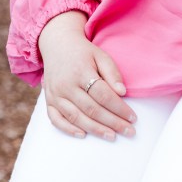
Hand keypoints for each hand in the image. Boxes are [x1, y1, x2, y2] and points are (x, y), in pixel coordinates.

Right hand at [38, 10, 136, 139]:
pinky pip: (56, 119)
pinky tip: (83, 135)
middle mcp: (66, 85)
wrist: (57, 45)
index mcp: (81, 71)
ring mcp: (56, 94)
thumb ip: (112, 72)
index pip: (103, 95)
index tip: (132, 118)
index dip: (119, 108)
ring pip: (76, 117)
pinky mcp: (49, 100)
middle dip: (112, 123)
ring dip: (95, 130)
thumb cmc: (83, 52)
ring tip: (112, 136)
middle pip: (92, 109)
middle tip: (129, 131)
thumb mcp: (100, 55)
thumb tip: (122, 93)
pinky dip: (68, 129)